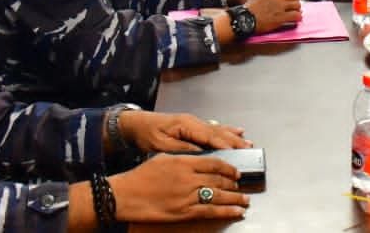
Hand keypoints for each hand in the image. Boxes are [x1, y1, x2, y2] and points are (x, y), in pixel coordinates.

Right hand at [108, 153, 247, 222]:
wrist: (124, 195)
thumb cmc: (140, 176)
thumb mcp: (163, 158)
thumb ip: (184, 158)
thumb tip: (200, 160)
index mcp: (184, 162)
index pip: (214, 163)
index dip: (228, 167)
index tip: (235, 171)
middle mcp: (188, 178)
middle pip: (219, 179)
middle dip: (233, 183)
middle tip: (241, 185)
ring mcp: (187, 196)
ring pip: (218, 195)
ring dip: (235, 198)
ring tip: (244, 200)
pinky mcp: (184, 211)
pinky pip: (210, 211)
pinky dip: (226, 211)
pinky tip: (236, 211)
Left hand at [119, 109, 250, 153]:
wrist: (136, 124)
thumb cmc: (147, 134)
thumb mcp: (161, 146)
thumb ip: (181, 150)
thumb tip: (200, 155)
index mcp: (186, 125)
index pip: (209, 136)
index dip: (224, 144)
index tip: (236, 152)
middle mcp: (192, 121)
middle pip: (217, 132)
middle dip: (234, 140)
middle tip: (249, 148)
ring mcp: (194, 122)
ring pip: (217, 129)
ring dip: (233, 136)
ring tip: (247, 141)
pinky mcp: (193, 126)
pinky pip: (213, 128)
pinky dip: (226, 131)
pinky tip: (235, 131)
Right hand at [243, 0, 301, 32]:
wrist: (245, 18)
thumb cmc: (249, 9)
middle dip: (296, 1)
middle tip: (295, 6)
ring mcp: (280, 6)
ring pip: (297, 5)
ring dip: (297, 9)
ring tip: (296, 13)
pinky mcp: (281, 17)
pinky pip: (296, 15)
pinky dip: (298, 17)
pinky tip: (296, 19)